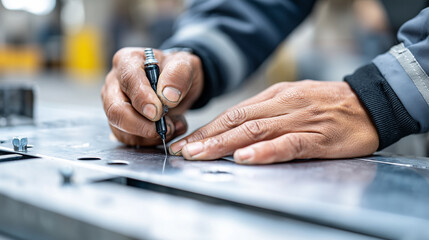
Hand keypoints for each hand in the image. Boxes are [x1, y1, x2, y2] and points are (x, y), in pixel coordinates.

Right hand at [101, 48, 203, 145]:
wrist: (177, 84)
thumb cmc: (176, 71)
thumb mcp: (186, 64)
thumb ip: (179, 75)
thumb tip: (168, 96)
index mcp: (127, 61)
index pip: (129, 80)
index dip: (142, 99)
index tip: (158, 112)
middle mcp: (115, 82)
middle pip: (115, 109)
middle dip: (141, 125)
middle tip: (165, 128)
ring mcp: (114, 103)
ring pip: (120, 128)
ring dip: (148, 136)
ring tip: (172, 128)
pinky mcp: (120, 122)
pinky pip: (128, 138)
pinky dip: (149, 141)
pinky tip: (167, 132)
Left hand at [169, 80, 378, 163]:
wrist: (368, 102)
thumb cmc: (327, 103)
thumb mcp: (292, 99)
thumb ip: (266, 113)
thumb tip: (236, 128)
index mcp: (274, 97)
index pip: (233, 113)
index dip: (208, 128)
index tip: (187, 141)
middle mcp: (281, 105)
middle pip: (237, 121)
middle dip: (207, 137)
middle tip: (184, 151)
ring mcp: (298, 120)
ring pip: (254, 131)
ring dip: (224, 144)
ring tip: (201, 154)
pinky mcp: (317, 137)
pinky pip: (287, 144)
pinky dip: (264, 151)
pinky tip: (245, 157)